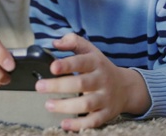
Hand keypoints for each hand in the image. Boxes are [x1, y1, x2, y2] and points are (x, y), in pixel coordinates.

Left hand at [34, 33, 149, 130]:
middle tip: (40, 86)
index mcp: (96, 62)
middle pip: (81, 83)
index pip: (81, 62)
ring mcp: (104, 98)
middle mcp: (101, 80)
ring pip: (86, 104)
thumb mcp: (90, 50)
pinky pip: (93, 121)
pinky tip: (65, 124)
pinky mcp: (106, 114)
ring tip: (48, 104)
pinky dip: (79, 124)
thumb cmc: (101, 68)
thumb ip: (73, 42)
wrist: (126, 88)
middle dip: (58, 86)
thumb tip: (55, 43)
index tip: (52, 67)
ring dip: (65, 106)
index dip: (67, 64)